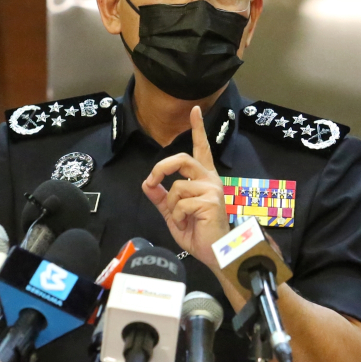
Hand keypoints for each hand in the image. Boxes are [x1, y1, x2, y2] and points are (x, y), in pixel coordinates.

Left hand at [142, 106, 229, 268]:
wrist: (213, 252)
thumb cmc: (197, 232)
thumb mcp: (173, 212)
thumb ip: (161, 197)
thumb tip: (147, 183)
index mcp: (203, 178)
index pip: (200, 148)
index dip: (197, 128)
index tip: (195, 109)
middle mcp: (209, 179)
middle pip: (181, 159)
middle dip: (161, 167)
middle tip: (152, 180)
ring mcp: (211, 188)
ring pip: (176, 187)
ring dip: (171, 207)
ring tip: (182, 220)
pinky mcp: (210, 200)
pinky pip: (179, 204)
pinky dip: (177, 218)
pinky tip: (188, 224)